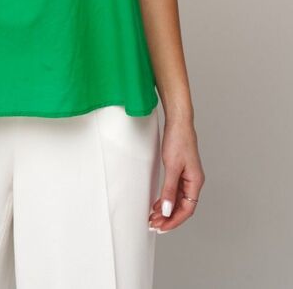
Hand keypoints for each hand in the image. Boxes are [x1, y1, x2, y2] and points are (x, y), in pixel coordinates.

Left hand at [148, 116, 204, 233]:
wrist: (178, 122)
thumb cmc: (178, 140)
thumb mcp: (172, 167)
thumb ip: (169, 190)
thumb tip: (168, 210)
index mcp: (196, 182)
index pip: (187, 210)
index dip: (174, 221)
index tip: (162, 227)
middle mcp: (194, 181)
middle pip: (183, 207)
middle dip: (169, 217)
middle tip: (154, 224)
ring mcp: (188, 177)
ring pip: (178, 200)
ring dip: (167, 209)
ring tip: (153, 216)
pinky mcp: (181, 171)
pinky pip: (175, 191)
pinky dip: (167, 199)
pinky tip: (158, 203)